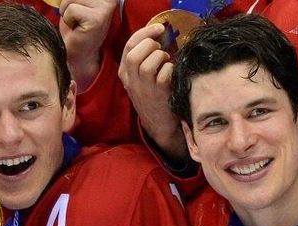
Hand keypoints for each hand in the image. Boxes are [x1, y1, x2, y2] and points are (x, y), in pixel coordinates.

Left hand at [59, 0, 117, 91]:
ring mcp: (105, 8)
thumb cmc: (76, 27)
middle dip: (68, 2)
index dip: (74, 0)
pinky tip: (78, 28)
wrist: (78, 53)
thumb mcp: (76, 1)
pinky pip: (70, 10)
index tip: (79, 13)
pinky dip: (68, 19)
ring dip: (67, 11)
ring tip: (77, 23)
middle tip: (76, 17)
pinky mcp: (97, 18)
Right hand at [119, 24, 188, 162]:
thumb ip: (144, 58)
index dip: (144, 33)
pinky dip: (170, 69)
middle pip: (134, 54)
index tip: (158, 28)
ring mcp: (144, 89)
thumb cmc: (153, 96)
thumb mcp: (140, 78)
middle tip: (161, 48)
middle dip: (150, 44)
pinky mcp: (159, 95)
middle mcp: (131, 81)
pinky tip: (172, 73)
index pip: (128, 46)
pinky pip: (163, 75)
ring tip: (166, 61)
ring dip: (160, 57)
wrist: (159, 125)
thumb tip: (158, 35)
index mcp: (125, 74)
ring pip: (147, 64)